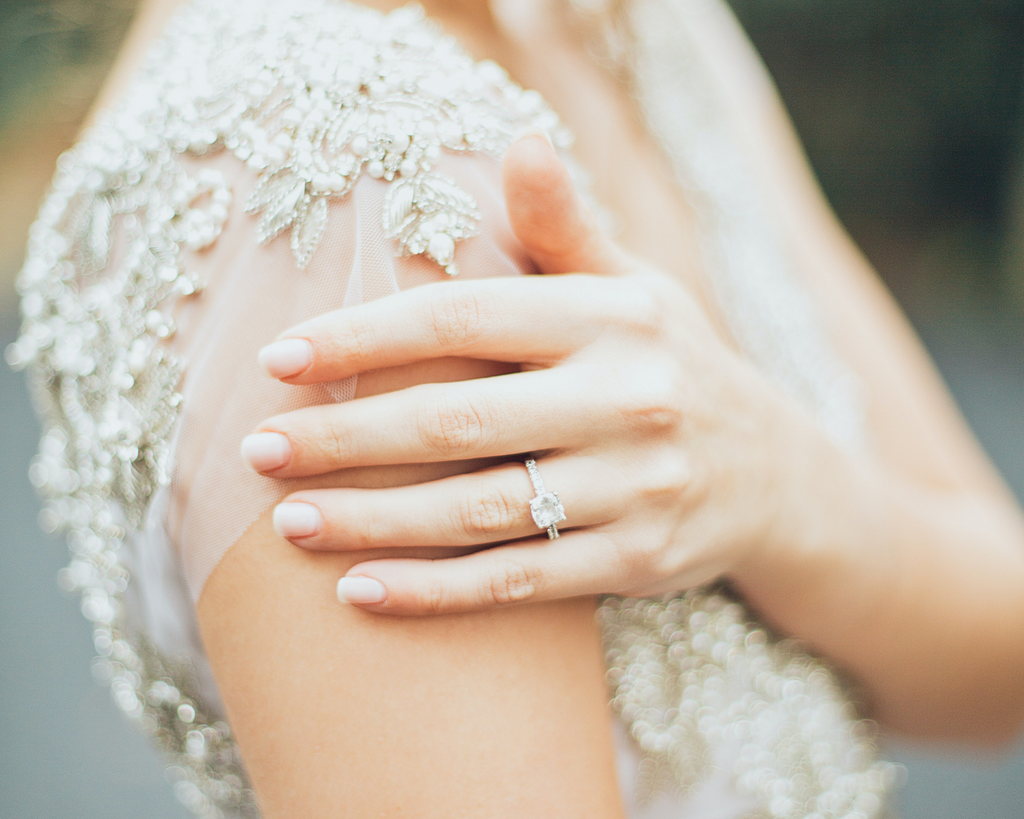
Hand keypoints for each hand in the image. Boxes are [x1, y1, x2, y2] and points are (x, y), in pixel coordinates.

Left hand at [243, 132, 804, 613]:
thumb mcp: (633, 287)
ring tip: (289, 522)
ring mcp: (636, 488)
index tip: (280, 360)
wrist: (775, 475)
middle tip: (258, 450)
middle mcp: (629, 398)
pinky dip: (434, 592)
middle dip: (343, 439)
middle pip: (456, 422)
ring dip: (372, 521)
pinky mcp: (637, 561)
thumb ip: (566, 229)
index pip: (465, 316)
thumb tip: (519, 145)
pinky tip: (361, 590)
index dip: (365, 338)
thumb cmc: (672, 364)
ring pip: (477, 512)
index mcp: (613, 317)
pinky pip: (518, 583)